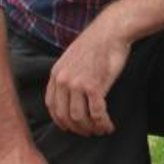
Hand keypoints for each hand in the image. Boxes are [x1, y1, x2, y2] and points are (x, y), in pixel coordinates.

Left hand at [45, 15, 129, 135]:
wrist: (111, 30)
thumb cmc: (96, 42)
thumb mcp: (72, 57)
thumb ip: (67, 74)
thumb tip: (70, 93)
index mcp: (56, 74)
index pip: (52, 106)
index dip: (61, 121)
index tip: (71, 126)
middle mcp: (63, 80)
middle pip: (66, 116)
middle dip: (78, 128)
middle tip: (89, 132)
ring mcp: (78, 84)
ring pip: (80, 118)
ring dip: (92, 128)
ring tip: (101, 130)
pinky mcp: (95, 86)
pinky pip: (97, 114)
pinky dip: (103, 123)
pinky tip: (109, 126)